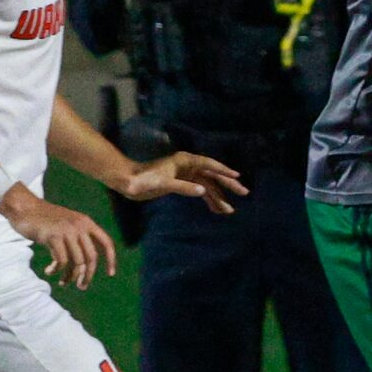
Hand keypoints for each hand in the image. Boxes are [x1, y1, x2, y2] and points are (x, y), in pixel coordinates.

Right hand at [0, 185, 118, 289]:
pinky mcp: (53, 236)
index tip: (110, 274)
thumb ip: (78, 238)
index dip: (111, 259)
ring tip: (63, 282)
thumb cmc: (44, 220)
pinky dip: (56, 270)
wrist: (24, 207)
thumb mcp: (67, 224)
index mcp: (86, 222)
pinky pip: (61, 261)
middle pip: (91, 257)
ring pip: (77, 262)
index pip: (106, 242)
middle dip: (88, 275)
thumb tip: (84, 266)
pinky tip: (49, 271)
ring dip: (70, 276)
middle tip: (81, 286)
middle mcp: (79, 226)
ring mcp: (67, 231)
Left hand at [117, 150, 248, 213]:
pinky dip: (208, 199)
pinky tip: (215, 209)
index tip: (238, 177)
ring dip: (218, 197)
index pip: (210, 165)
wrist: (128, 182)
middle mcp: (188, 166)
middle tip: (244, 193)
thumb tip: (203, 191)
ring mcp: (186, 175)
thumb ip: (183, 187)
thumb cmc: (143, 180)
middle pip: (213, 175)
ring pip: (207, 185)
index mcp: (186, 161)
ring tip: (229, 210)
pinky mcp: (182, 183)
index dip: (224, 171)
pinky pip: (200, 191)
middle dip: (228, 185)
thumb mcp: (163, 184)